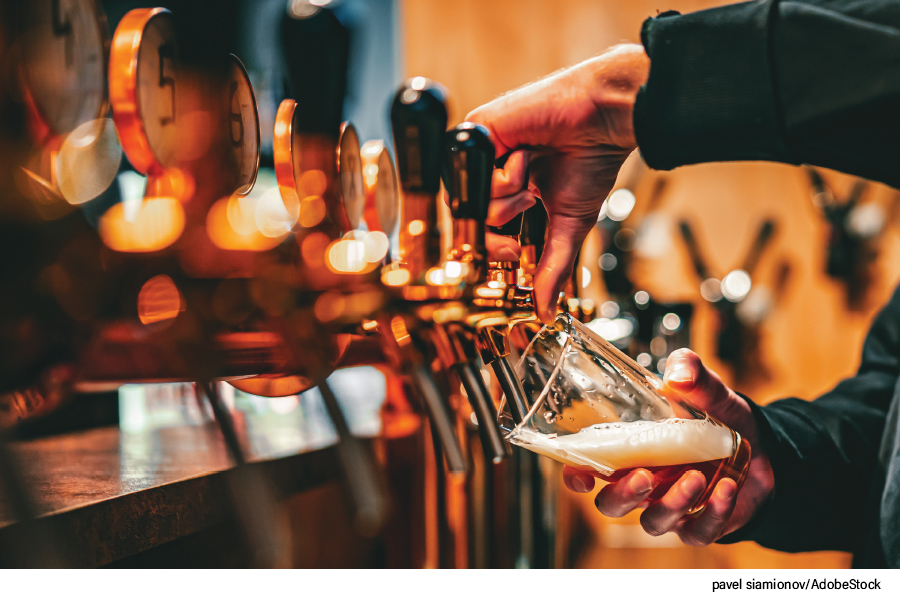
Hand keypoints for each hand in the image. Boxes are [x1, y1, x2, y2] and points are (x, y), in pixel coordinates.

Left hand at [468, 44, 649, 322]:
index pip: (483, 235)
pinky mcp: (476, 134)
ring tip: (532, 178)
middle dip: (497, 231)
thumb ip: (552, 267)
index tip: (515, 252)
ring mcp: (481, 157)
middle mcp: (490, 176)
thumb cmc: (590, 160)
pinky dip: (507, 177)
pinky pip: (476, 178)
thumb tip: (546, 310)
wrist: (601, 118)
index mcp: (509, 195)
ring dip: (508, 200)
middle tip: (526, 213)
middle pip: (469, 223)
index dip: (495, 251)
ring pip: (471, 205)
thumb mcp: (569, 225)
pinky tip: (527, 156)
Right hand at [562, 349, 774, 544]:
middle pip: (612, 504)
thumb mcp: (709, 392)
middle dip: (623, 495)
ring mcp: (670, 508)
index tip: (582, 475)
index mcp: (630, 451)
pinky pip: (698, 531)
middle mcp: (643, 484)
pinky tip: (727, 488)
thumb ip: (693, 374)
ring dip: (671, 504)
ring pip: (653, 522)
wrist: (763, 449)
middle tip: (644, 476)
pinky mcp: (702, 525)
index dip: (577, 476)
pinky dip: (712, 513)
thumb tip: (678, 373)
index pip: (589, 468)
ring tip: (695, 477)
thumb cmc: (719, 420)